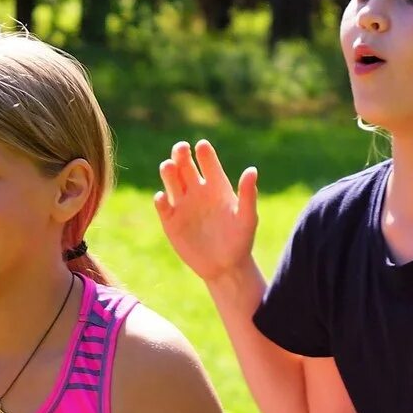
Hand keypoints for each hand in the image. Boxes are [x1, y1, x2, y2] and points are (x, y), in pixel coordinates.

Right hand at [153, 140, 258, 284]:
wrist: (226, 267)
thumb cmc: (240, 240)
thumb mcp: (247, 217)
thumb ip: (248, 194)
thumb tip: (252, 170)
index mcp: (216, 185)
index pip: (207, 161)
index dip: (204, 152)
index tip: (202, 146)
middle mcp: (197, 190)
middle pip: (184, 165)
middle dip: (181, 154)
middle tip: (181, 148)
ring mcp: (182, 204)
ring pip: (171, 180)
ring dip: (168, 171)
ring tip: (169, 166)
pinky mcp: (171, 221)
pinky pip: (162, 205)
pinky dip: (161, 199)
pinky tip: (163, 198)